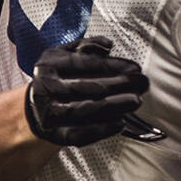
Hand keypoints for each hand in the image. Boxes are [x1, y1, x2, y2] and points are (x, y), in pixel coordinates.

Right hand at [25, 36, 149, 146]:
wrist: (37, 106)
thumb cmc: (61, 76)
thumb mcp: (68, 54)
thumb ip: (88, 45)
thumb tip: (108, 45)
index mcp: (49, 65)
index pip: (84, 63)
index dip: (113, 65)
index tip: (135, 68)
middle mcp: (45, 88)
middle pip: (87, 87)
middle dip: (120, 85)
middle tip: (143, 84)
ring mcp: (48, 113)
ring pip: (84, 110)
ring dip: (115, 106)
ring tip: (137, 100)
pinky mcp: (54, 135)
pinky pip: (79, 134)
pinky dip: (102, 129)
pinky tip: (121, 122)